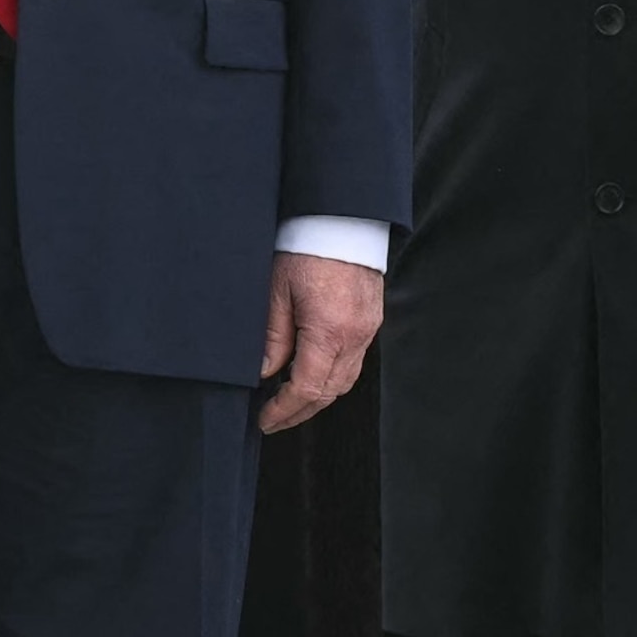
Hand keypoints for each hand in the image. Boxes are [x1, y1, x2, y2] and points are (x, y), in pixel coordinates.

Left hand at [256, 252, 382, 434]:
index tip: (266, 419)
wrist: (342, 217)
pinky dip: (333, 375)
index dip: (284, 410)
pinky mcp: (372, 320)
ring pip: (345, 381)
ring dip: (318, 396)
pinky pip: (354, 361)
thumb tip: (265, 373)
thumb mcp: (277, 291)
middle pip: (330, 392)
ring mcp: (368, 329)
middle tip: (274, 419)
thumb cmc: (306, 247)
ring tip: (290, 400)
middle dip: (300, 412)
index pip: (307, 389)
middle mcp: (355, 336)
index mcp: (329, 331)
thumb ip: (273, 337)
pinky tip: (313, 372)